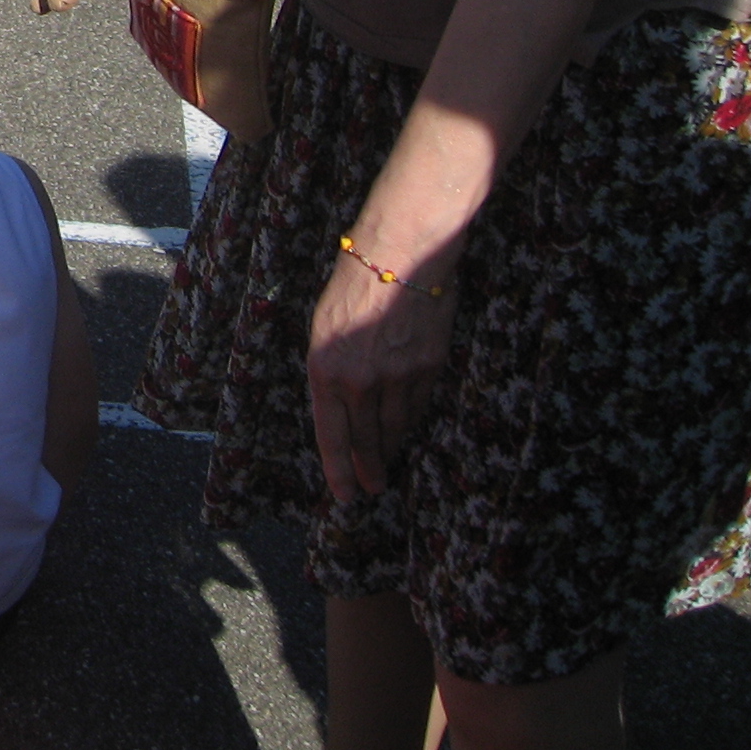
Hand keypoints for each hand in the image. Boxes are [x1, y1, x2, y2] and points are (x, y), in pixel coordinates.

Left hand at [306, 245, 459, 500]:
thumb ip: (329, 369)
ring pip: (394, 428)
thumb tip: (339, 404)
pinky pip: (418, 407)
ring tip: (386, 465)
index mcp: (324, 367)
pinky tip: (407, 431)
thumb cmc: (351, 284)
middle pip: (365, 440)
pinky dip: (411, 422)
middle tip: (372, 488)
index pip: (331, 435)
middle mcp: (359, 380)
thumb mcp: (323, 327)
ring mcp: (397, 376)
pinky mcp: (428, 368)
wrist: (399, 253)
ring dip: (389, 449)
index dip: (338, 471)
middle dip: (367, 469)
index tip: (345, 496)